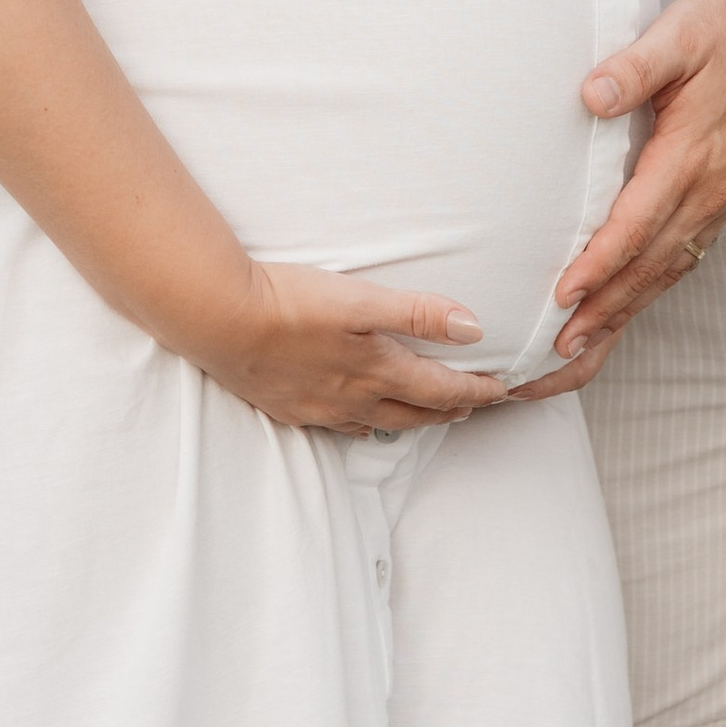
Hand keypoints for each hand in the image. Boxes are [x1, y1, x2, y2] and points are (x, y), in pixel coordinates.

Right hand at [191, 260, 511, 434]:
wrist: (222, 320)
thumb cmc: (292, 302)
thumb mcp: (362, 299)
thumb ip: (418, 313)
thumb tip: (473, 329)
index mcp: (378, 372)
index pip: (442, 390)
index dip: (477, 391)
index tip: (503, 390)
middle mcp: (355, 400)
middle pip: (417, 413)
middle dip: (451, 410)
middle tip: (475, 405)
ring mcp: (322, 410)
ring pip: (381, 424)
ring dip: (413, 418)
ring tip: (430, 413)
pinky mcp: (292, 408)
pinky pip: (342, 427)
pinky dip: (367, 424)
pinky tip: (363, 419)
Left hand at [549, 0, 725, 353]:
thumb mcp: (681, 34)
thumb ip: (634, 66)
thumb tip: (590, 96)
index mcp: (691, 154)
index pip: (637, 224)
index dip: (598, 264)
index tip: (563, 297)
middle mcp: (709, 189)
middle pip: (650, 266)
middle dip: (603, 312)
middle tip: (558, 352)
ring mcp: (722, 197)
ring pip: (669, 268)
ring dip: (626, 309)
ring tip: (585, 346)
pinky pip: (687, 254)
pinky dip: (655, 286)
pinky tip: (634, 299)